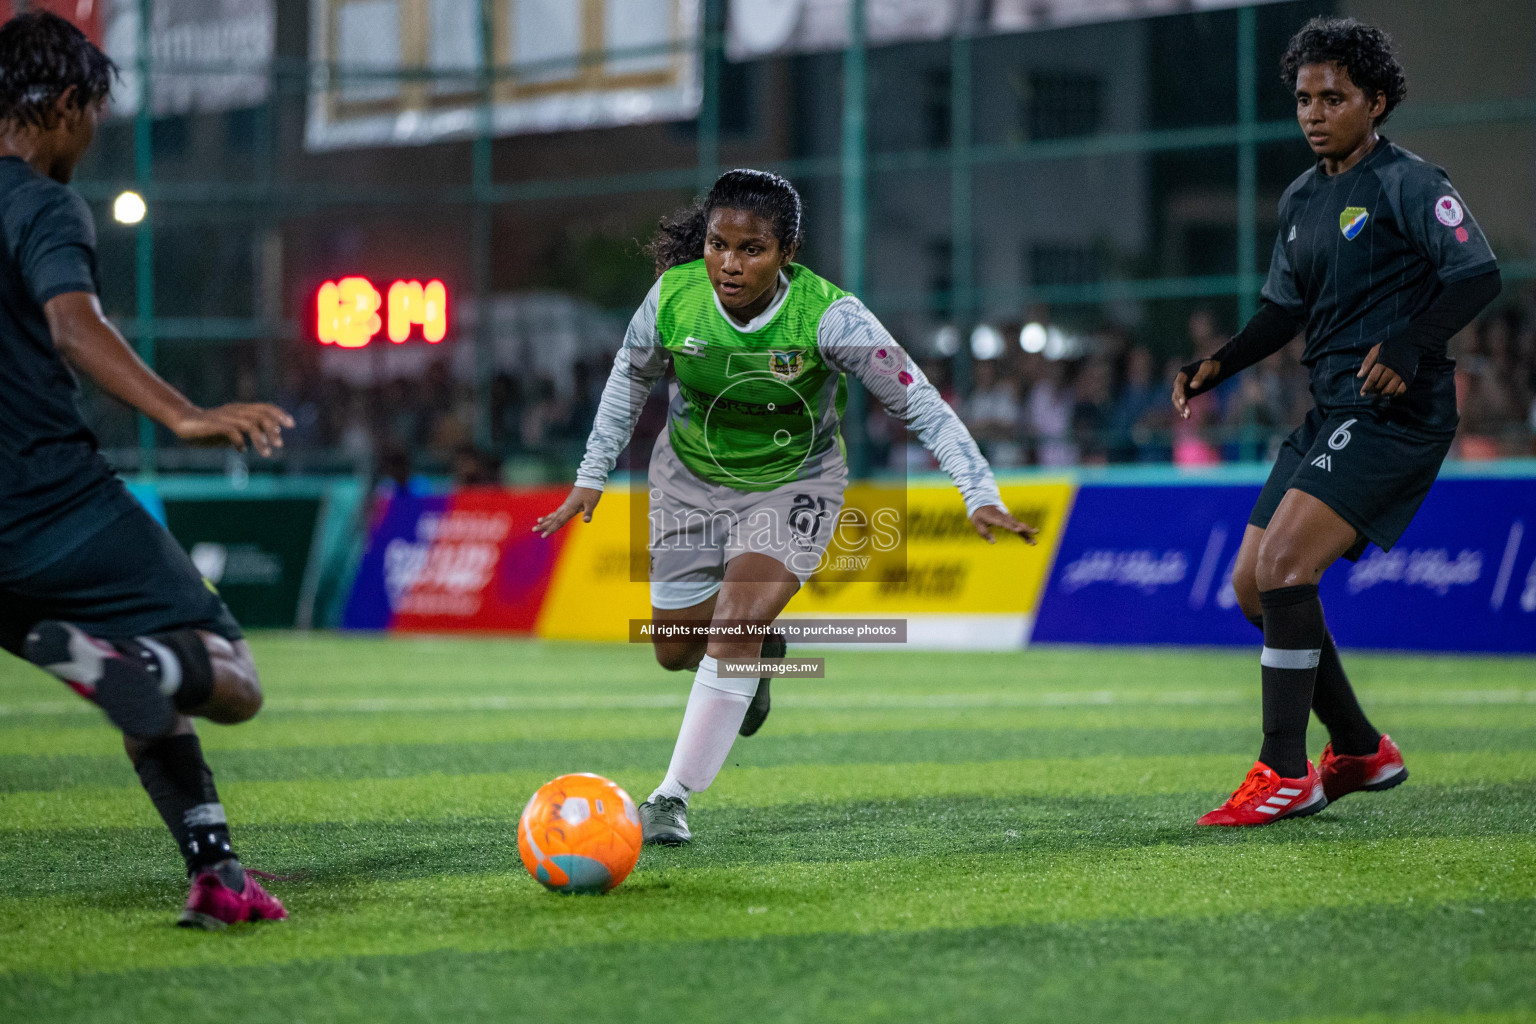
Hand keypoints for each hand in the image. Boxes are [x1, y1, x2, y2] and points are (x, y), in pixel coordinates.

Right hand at [171, 403, 293, 456]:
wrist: (183, 422)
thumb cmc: (208, 428)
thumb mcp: (229, 432)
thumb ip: (242, 435)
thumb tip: (251, 446)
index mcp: (241, 409)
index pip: (265, 407)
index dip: (279, 414)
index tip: (291, 424)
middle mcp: (236, 410)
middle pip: (261, 415)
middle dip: (273, 429)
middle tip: (280, 444)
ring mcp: (225, 416)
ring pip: (250, 424)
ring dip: (260, 439)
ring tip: (267, 453)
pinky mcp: (215, 424)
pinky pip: (233, 431)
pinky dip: (240, 441)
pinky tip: (241, 450)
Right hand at [533, 486, 601, 536]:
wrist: (590, 479)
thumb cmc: (591, 492)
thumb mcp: (592, 503)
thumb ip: (588, 513)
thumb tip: (586, 521)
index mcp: (570, 508)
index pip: (559, 522)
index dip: (551, 529)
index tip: (543, 535)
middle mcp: (566, 507)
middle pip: (553, 519)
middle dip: (544, 525)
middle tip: (533, 530)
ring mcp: (566, 505)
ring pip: (554, 514)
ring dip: (546, 520)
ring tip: (537, 523)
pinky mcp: (568, 503)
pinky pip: (557, 511)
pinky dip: (552, 515)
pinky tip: (549, 517)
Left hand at [971, 505, 1037, 545]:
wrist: (982, 501)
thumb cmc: (979, 514)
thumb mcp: (977, 523)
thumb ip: (984, 533)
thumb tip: (993, 542)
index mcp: (994, 517)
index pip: (1004, 522)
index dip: (1011, 526)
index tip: (1018, 530)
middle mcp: (1003, 517)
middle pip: (1015, 523)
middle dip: (1024, 528)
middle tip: (1034, 532)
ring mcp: (1008, 518)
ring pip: (1019, 524)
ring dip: (1028, 530)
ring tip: (1036, 536)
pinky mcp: (1010, 520)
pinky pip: (1018, 526)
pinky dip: (1025, 531)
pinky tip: (1032, 537)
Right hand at [1171, 359, 1220, 418]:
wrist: (1216, 369)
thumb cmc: (1212, 367)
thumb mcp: (1208, 369)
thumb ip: (1200, 377)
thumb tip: (1192, 386)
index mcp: (1183, 373)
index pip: (1179, 385)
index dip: (1180, 394)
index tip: (1184, 402)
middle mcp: (1180, 381)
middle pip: (1176, 394)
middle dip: (1181, 404)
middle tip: (1188, 413)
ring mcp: (1183, 388)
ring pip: (1177, 400)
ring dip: (1181, 408)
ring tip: (1188, 416)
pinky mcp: (1187, 393)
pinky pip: (1182, 402)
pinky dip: (1183, 409)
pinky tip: (1186, 416)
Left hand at [1357, 342, 1407, 397]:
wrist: (1410, 343)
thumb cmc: (1390, 347)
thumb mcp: (1375, 350)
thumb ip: (1367, 362)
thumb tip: (1359, 376)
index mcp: (1383, 363)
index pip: (1372, 379)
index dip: (1366, 387)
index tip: (1362, 393)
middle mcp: (1392, 370)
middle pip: (1380, 385)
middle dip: (1373, 390)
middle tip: (1370, 391)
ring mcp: (1401, 375)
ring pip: (1390, 390)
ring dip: (1383, 394)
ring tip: (1379, 392)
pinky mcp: (1409, 377)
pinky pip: (1401, 391)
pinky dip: (1394, 394)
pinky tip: (1390, 393)